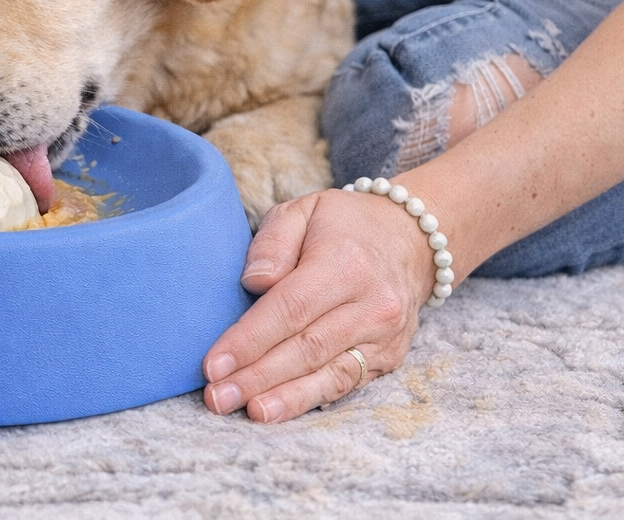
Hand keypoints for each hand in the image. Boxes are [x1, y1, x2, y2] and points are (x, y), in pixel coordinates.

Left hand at [201, 188, 434, 421]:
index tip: (213, 364)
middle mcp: (372, 304)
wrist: (410, 239)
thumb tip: (254, 283)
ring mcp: (386, 335)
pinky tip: (281, 410)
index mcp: (345, 263)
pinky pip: (347, 383)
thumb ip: (273, 243)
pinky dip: (312, 399)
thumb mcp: (302, 210)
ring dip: (284, 398)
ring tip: (248, 413)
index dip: (249, 340)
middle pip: (306, 349)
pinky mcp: (390, 356)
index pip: (289, 309)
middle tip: (217, 398)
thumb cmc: (342, 225)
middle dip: (256, 377)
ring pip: (329, 374)